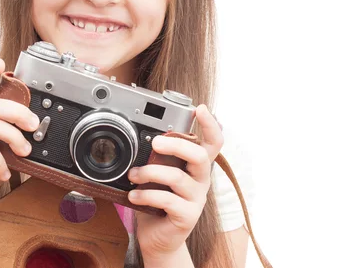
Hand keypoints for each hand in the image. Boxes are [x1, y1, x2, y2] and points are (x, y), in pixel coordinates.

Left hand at [127, 104, 223, 261]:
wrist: (158, 238)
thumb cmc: (158, 202)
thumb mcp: (160, 175)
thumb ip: (159, 158)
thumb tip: (143, 137)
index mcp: (197, 165)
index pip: (213, 141)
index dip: (210, 124)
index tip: (200, 108)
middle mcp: (201, 180)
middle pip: (201, 156)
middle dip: (178, 145)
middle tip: (156, 141)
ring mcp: (197, 198)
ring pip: (178, 177)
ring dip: (151, 172)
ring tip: (134, 174)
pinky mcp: (187, 216)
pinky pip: (167, 200)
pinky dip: (146, 195)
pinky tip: (134, 195)